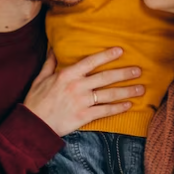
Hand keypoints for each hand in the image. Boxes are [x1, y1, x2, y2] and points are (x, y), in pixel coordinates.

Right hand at [23, 47, 143, 136]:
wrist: (33, 125)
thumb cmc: (35, 101)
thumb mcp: (40, 78)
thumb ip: (50, 63)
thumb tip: (53, 48)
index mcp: (67, 74)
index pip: (91, 61)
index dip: (107, 55)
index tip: (121, 51)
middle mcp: (77, 86)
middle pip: (105, 77)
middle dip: (124, 73)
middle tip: (139, 71)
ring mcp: (81, 102)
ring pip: (109, 94)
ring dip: (127, 91)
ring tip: (141, 89)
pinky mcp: (84, 116)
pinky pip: (105, 111)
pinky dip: (118, 108)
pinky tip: (129, 106)